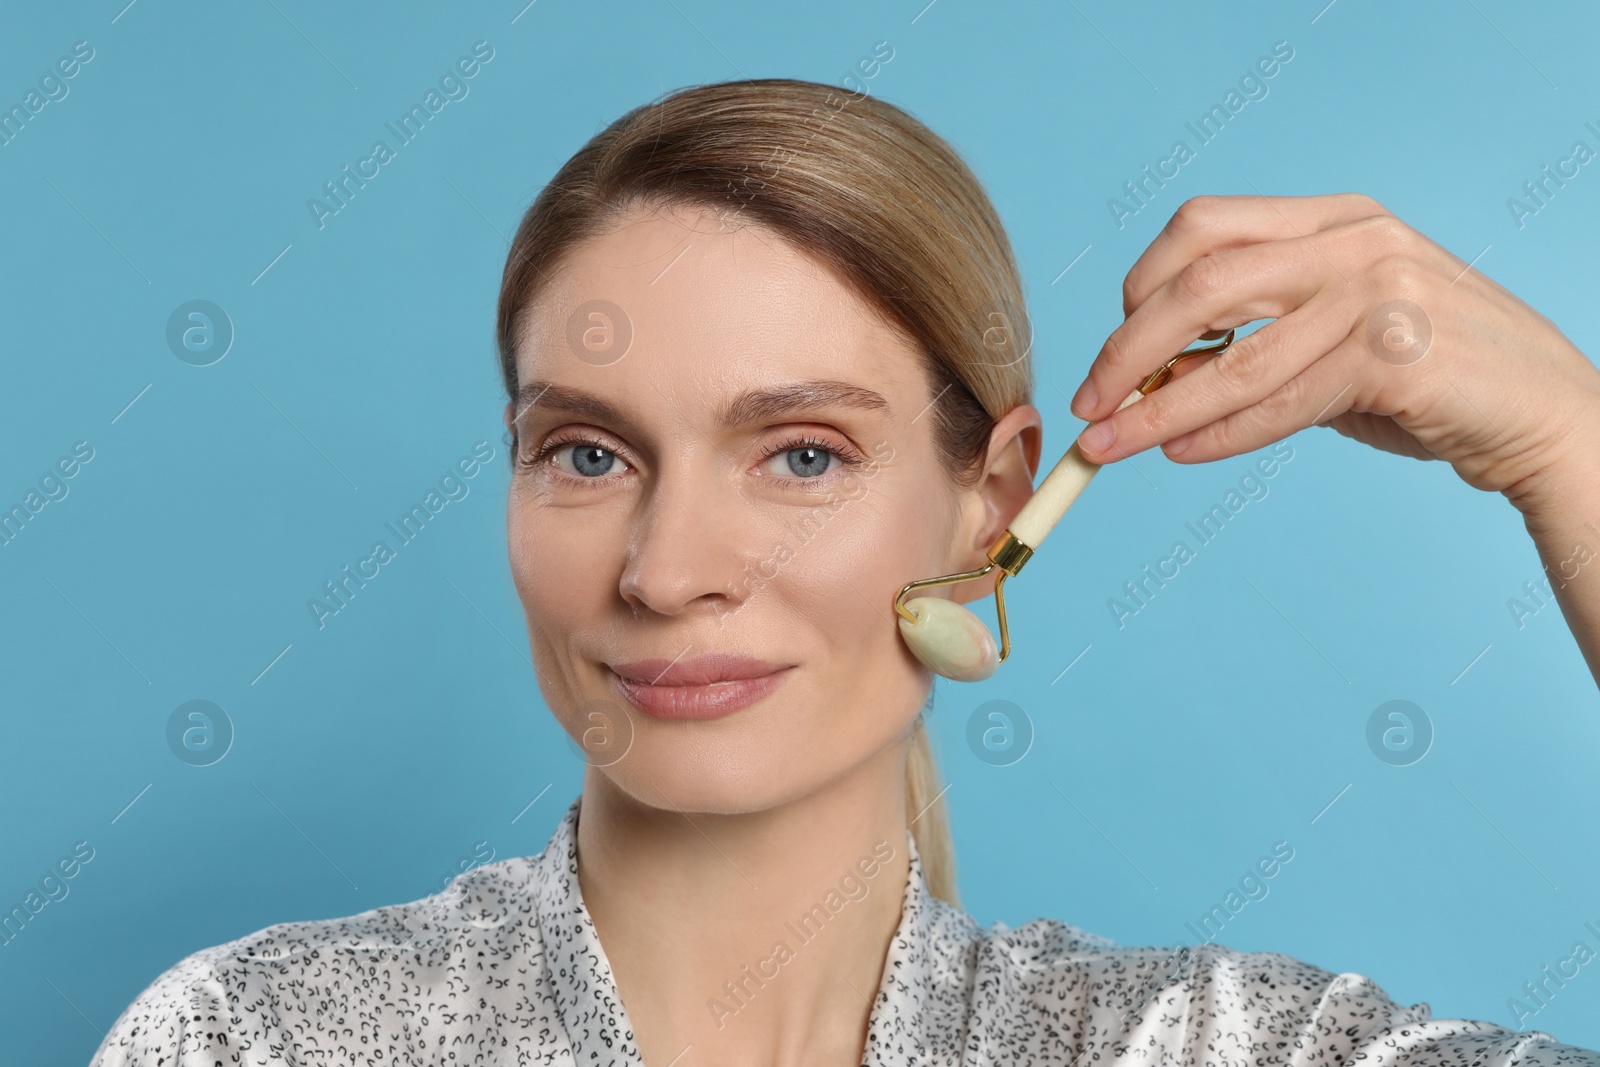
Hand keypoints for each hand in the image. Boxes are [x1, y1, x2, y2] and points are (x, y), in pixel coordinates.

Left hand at [1068, 193, 1599, 512]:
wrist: (1541, 414)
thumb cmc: (1425, 380)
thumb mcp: (1328, 343)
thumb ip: (1249, 347)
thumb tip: (1149, 381)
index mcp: (1330, 219)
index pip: (1203, 227)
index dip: (1139, 289)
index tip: (1112, 353)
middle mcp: (1354, 239)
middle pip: (1201, 282)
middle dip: (1127, 350)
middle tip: (1089, 406)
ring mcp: (1381, 289)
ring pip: (1236, 354)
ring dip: (1158, 409)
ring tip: (1108, 448)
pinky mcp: (1399, 354)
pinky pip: (1283, 401)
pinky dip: (1222, 433)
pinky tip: (1180, 453)